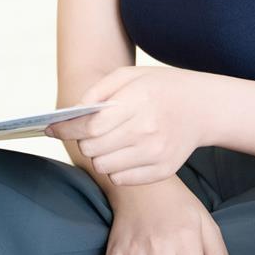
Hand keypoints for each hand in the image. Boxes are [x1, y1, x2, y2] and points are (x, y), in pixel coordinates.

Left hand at [50, 66, 209, 185]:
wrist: (202, 107)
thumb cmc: (160, 88)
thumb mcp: (130, 75)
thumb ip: (98, 91)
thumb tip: (72, 113)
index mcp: (138, 102)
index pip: (90, 125)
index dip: (66, 129)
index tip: (51, 129)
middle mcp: (147, 130)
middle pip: (93, 149)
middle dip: (83, 140)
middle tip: (90, 131)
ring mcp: (156, 153)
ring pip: (103, 167)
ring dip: (98, 156)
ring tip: (109, 142)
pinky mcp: (162, 170)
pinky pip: (120, 179)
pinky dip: (115, 168)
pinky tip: (124, 152)